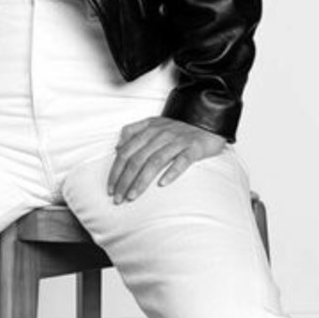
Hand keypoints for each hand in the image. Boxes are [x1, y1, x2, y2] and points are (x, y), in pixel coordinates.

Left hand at [107, 116, 225, 202]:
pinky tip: (163, 184)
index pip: (126, 152)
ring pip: (155, 162)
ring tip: (133, 196)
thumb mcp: (153, 124)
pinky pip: (182, 161)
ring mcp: (178, 141)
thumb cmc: (178, 127)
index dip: (116, 171)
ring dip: (141, 180)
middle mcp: (161, 135)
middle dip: (125, 180)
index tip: (110, 188)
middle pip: (137, 159)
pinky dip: (172, 172)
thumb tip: (117, 148)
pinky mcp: (194, 148)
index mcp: (149, 130)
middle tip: (118, 198)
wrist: (208, 119)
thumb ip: (133, 131)